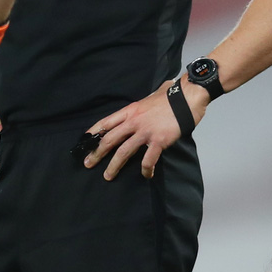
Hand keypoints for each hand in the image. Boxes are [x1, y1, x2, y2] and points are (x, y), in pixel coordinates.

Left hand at [82, 79, 208, 180]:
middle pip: (109, 139)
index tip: (84, 142)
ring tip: (108, 176)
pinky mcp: (158, 141)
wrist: (187, 97)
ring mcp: (145, 132)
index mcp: (130, 111)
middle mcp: (134, 122)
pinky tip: (146, 175)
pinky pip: (148, 159)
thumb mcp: (151, 96)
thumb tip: (146, 101)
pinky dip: (146, 169)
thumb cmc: (171, 95)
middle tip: (88, 164)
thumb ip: (144, 103)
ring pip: (123, 152)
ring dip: (114, 166)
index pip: (106, 122)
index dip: (93, 133)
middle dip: (97, 153)